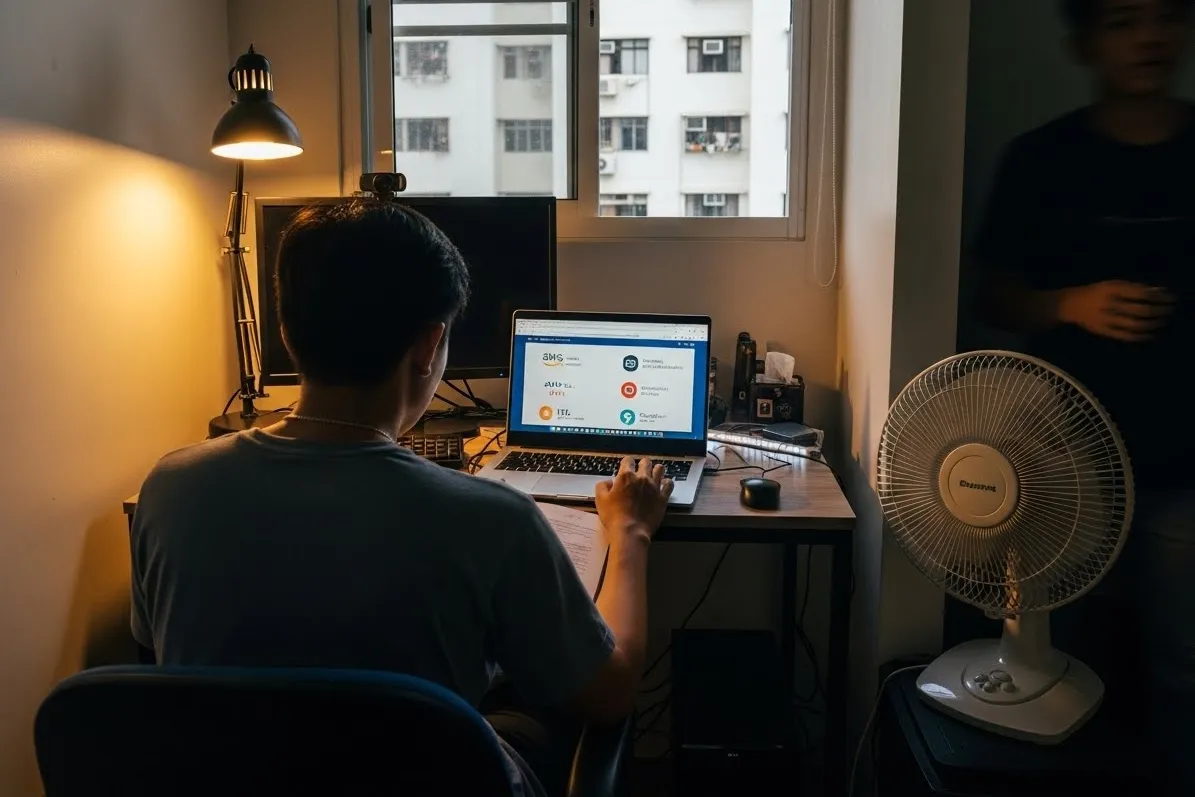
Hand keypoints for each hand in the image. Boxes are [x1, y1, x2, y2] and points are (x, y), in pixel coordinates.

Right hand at [595, 457, 673, 547]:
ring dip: (656, 470)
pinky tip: (663, 484)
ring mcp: (654, 487)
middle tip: (640, 471)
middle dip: (642, 464)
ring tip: (653, 475)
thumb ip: (602, 486)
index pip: (628, 460)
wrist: (630, 532)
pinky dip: (666, 482)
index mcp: (626, 476)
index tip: (626, 467)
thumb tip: (608, 481)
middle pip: (646, 462)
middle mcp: (642, 478)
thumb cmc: (613, 516)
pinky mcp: (663, 497)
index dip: (627, 462)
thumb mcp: (600, 500)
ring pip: (660, 469)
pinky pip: (669, 484)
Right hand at [1057, 280, 1174, 342]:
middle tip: (1169, 310)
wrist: (1069, 305)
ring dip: (1152, 324)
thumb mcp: (1112, 284)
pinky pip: (1126, 336)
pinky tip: (1150, 335)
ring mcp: (1106, 320)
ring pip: (1135, 324)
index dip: (1158, 296)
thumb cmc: (1094, 292)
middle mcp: (1109, 305)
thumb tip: (1159, 292)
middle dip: (1158, 311)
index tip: (1170, 298)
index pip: (1140, 293)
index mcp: (1111, 290)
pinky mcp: (1104, 331)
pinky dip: (1141, 336)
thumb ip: (1134, 288)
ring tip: (1162, 322)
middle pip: (1140, 310)